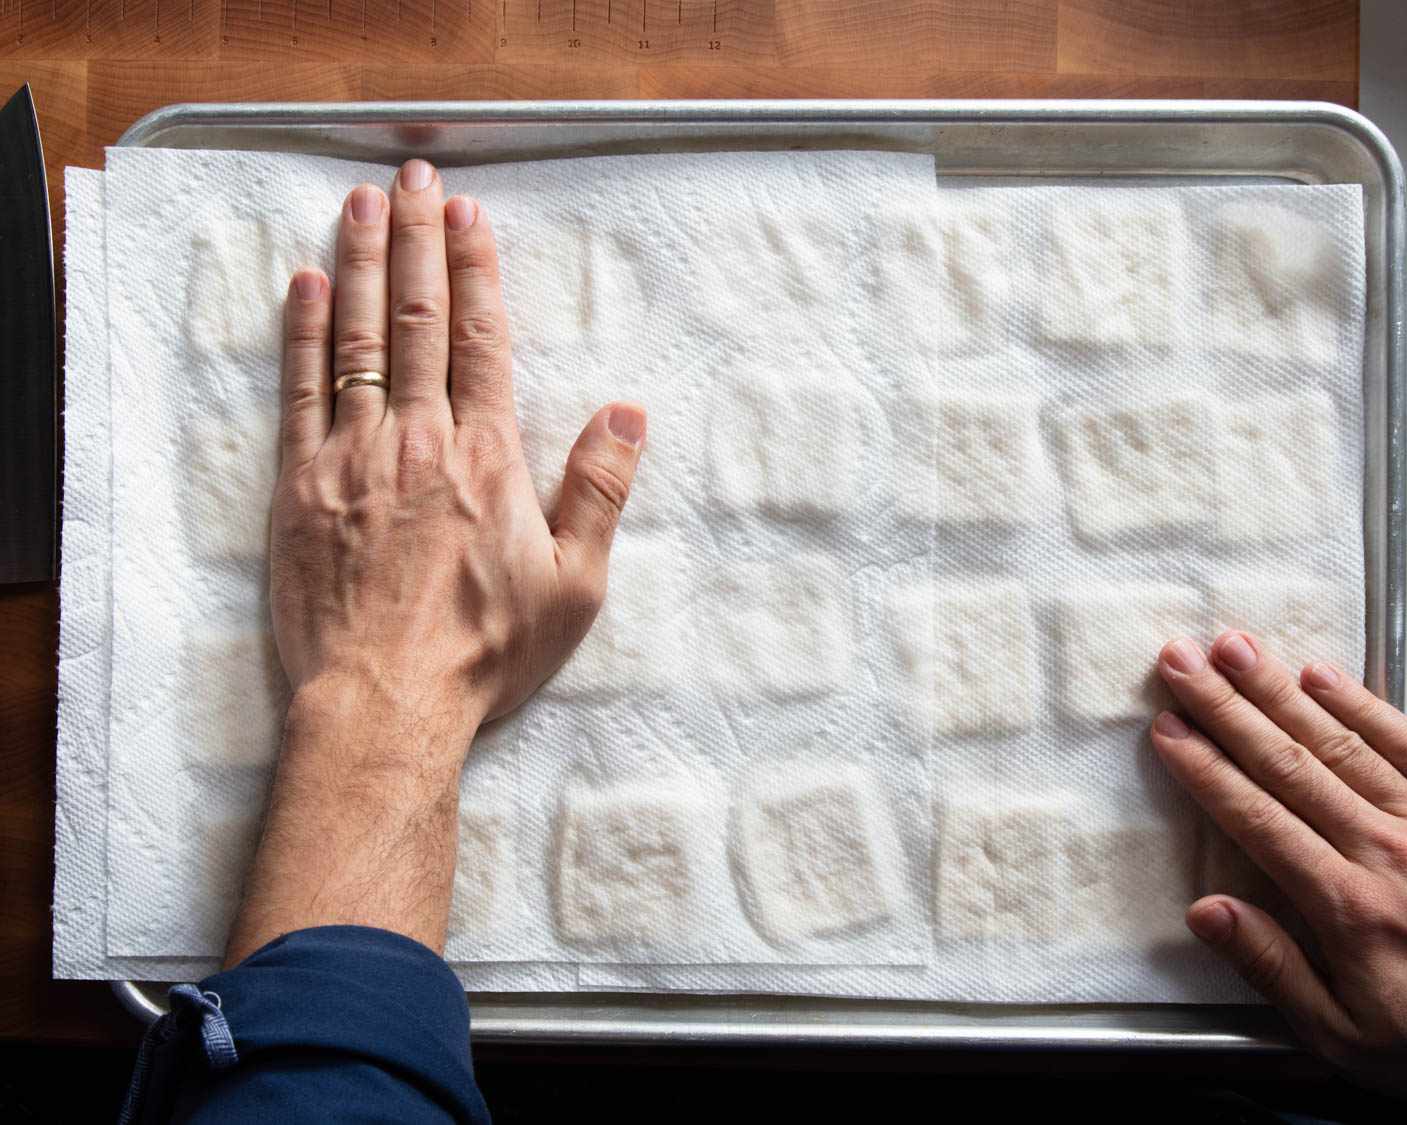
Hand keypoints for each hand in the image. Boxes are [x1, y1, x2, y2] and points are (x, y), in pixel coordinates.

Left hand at [227, 160, 645, 964]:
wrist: (384, 701)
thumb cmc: (484, 650)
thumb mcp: (573, 584)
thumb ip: (598, 491)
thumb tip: (630, 414)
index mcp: (486, 456)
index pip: (481, 340)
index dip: (475, 270)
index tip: (468, 216)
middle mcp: (418, 438)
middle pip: (417, 319)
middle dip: (417, 241)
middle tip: (413, 178)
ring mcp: (353, 456)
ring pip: (356, 339)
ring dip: (360, 264)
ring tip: (361, 204)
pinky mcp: (301, 484)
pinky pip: (301, 389)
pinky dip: (303, 332)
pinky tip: (305, 285)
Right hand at [1153, 633, 1406, 1103]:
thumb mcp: (1349, 1040)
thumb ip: (1275, 969)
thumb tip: (1206, 912)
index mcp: (1348, 906)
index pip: (1257, 819)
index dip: (1205, 769)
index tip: (1166, 728)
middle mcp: (1386, 850)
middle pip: (1287, 763)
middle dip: (1225, 707)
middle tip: (1180, 660)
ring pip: (1340, 741)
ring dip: (1279, 689)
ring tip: (1234, 647)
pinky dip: (1366, 706)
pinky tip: (1324, 674)